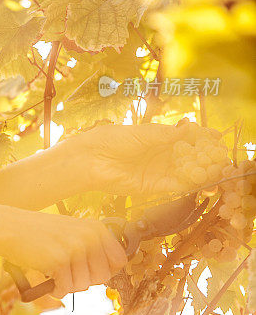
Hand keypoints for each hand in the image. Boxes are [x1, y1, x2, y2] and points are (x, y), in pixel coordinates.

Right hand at [0, 210, 126, 299]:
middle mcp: (89, 236)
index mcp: (95, 228)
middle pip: (102, 277)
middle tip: (67, 272)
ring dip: (67, 285)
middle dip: (84, 280)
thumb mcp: (72, 232)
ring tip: (55, 272)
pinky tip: (48, 278)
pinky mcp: (60, 261)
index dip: (105, 271)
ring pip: (83, 286)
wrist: (11, 227)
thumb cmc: (39, 233)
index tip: (89, 270)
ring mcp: (75, 248)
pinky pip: (66, 290)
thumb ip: (92, 247)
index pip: (119, 260)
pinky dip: (55, 290)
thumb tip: (108, 273)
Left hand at [81, 117, 222, 195]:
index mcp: (159, 137)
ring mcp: (159, 171)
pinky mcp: (154, 187)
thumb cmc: (114, 139)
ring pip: (186, 172)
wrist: (93, 160)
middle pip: (189, 156)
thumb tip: (192, 127)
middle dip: (205, 156)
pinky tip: (202, 181)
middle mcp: (161, 154)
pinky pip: (176, 185)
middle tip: (221, 157)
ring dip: (202, 172)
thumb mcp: (144, 134)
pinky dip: (190, 184)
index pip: (186, 137)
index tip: (217, 136)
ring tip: (217, 170)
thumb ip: (168, 135)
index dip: (201, 137)